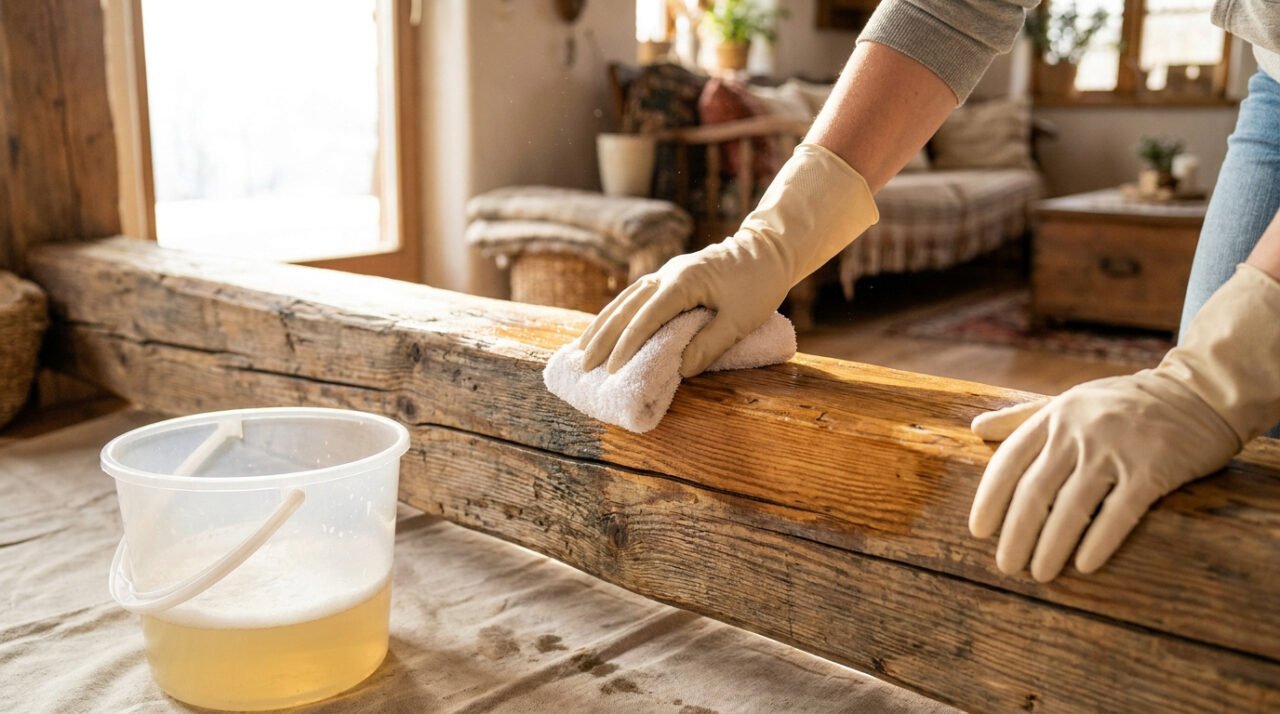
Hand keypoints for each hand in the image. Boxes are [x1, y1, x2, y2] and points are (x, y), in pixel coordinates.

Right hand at [578, 143, 878, 376]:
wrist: (768, 250)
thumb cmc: (759, 284)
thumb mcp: (741, 320)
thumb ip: (710, 345)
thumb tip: (679, 370)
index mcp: (683, 282)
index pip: (646, 317)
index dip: (627, 345)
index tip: (611, 370)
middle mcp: (666, 275)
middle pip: (625, 308)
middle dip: (602, 338)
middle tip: (583, 365)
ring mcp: (665, 274)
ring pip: (624, 301)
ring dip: (602, 326)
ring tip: (581, 351)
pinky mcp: (668, 278)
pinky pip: (634, 298)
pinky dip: (616, 315)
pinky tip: (604, 330)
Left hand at [968, 264, 1279, 580]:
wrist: (1198, 394)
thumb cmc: (1124, 403)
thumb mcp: (1069, 400)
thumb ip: (1022, 415)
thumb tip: (975, 428)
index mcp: (1054, 417)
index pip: (1009, 462)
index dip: (990, 499)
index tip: (978, 531)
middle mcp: (1078, 432)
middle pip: (1034, 492)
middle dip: (1016, 533)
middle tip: (1006, 566)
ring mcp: (1114, 450)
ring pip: (1071, 508)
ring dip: (1050, 547)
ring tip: (1040, 573)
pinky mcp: (1152, 470)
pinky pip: (1118, 514)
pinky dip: (1098, 543)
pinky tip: (1084, 566)